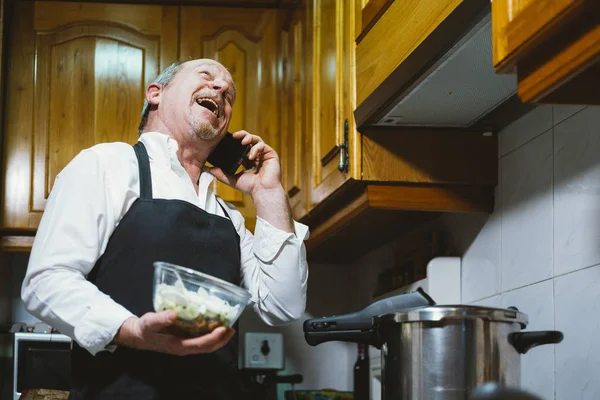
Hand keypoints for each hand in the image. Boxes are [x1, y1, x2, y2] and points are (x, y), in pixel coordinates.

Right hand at [115, 310, 234, 355]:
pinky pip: (201, 340)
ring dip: (218, 338)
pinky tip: (215, 325)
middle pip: (207, 347)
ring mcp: (185, 344)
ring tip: (228, 328)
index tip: (222, 329)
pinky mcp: (185, 339)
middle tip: (231, 328)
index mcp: (178, 345)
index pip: (200, 344)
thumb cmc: (145, 329)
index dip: (213, 338)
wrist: (138, 335)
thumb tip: (174, 314)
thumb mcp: (150, 322)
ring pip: (206, 345)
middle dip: (221, 340)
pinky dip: (211, 334)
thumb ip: (161, 318)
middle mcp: (184, 347)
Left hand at [209, 130, 282, 196]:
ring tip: (243, 141)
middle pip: (249, 139)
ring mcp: (263, 154)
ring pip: (256, 139)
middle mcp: (256, 155)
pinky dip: (256, 148)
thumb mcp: (232, 179)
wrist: (262, 191)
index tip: (228, 139)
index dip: (235, 141)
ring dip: (249, 138)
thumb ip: (221, 174)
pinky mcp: (271, 154)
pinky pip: (262, 145)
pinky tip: (251, 155)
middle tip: (235, 135)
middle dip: (242, 135)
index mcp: (248, 160)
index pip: (241, 146)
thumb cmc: (250, 187)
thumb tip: (208, 169)